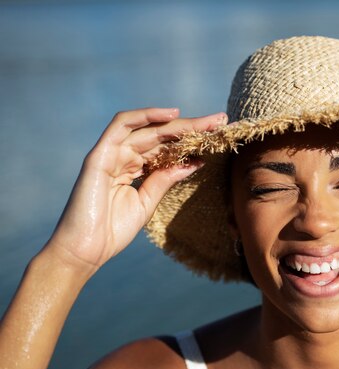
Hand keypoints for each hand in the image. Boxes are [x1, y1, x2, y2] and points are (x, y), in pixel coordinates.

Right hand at [45, 108, 226, 274]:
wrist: (85, 250)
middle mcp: (123, 156)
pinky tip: (172, 115)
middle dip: (192, 127)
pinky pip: (121, 126)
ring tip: (205, 122)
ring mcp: (111, 154)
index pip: (166, 148)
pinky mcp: (99, 155)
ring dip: (177, 122)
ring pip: (147, 128)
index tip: (218, 136)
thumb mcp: (147, 201)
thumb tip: (194, 163)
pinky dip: (145, 116)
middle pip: (161, 135)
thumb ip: (166, 179)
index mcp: (133, 168)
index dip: (191, 141)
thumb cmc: (112, 230)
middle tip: (220, 121)